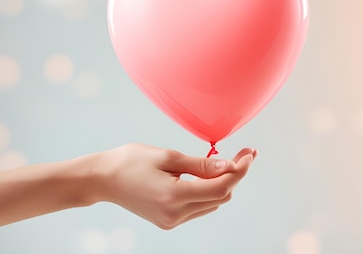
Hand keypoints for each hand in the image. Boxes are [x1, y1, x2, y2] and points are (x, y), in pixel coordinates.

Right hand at [92, 143, 256, 228]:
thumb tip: (229, 165)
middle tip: (243, 152)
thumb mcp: (168, 156)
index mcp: (173, 196)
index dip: (239, 170)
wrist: (102, 179)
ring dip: (223, 182)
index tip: (250, 153)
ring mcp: (172, 220)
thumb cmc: (130, 161)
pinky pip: (200, 206)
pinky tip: (210, 174)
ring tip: (229, 160)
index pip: (220, 187)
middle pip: (221, 196)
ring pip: (213, 203)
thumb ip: (201, 164)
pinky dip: (209, 190)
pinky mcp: (169, 221)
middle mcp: (175, 214)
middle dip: (235, 174)